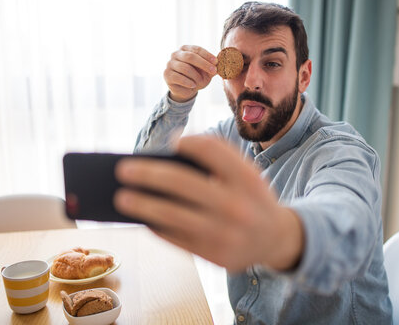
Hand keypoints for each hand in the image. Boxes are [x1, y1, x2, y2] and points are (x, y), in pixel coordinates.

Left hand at [114, 136, 304, 271]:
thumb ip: (218, 160)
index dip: (188, 142)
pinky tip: (144, 219)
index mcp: (246, 179)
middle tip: (123, 170)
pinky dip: (156, 227)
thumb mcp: (247, 175)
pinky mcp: (214, 255)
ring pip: (172, 215)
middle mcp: (236, 205)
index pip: (211, 150)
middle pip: (182, 182)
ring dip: (142, 205)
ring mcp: (224, 233)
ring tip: (122, 198)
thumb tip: (166, 159)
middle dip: (147, 174)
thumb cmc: (252, 199)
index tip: (172, 142)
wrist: (276, 239)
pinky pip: (176, 238)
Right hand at [164, 45, 217, 102]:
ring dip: (196, 76)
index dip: (207, 55)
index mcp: (186, 49)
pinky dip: (188, 82)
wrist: (186, 89)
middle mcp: (176, 54)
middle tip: (214, 71)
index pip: (197, 49)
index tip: (216, 62)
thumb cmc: (197, 77)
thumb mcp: (206, 72)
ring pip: (185, 68)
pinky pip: (178, 77)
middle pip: (190, 57)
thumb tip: (222, 62)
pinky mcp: (167, 74)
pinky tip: (193, 85)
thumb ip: (212, 66)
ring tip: (200, 82)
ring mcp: (170, 64)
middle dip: (204, 64)